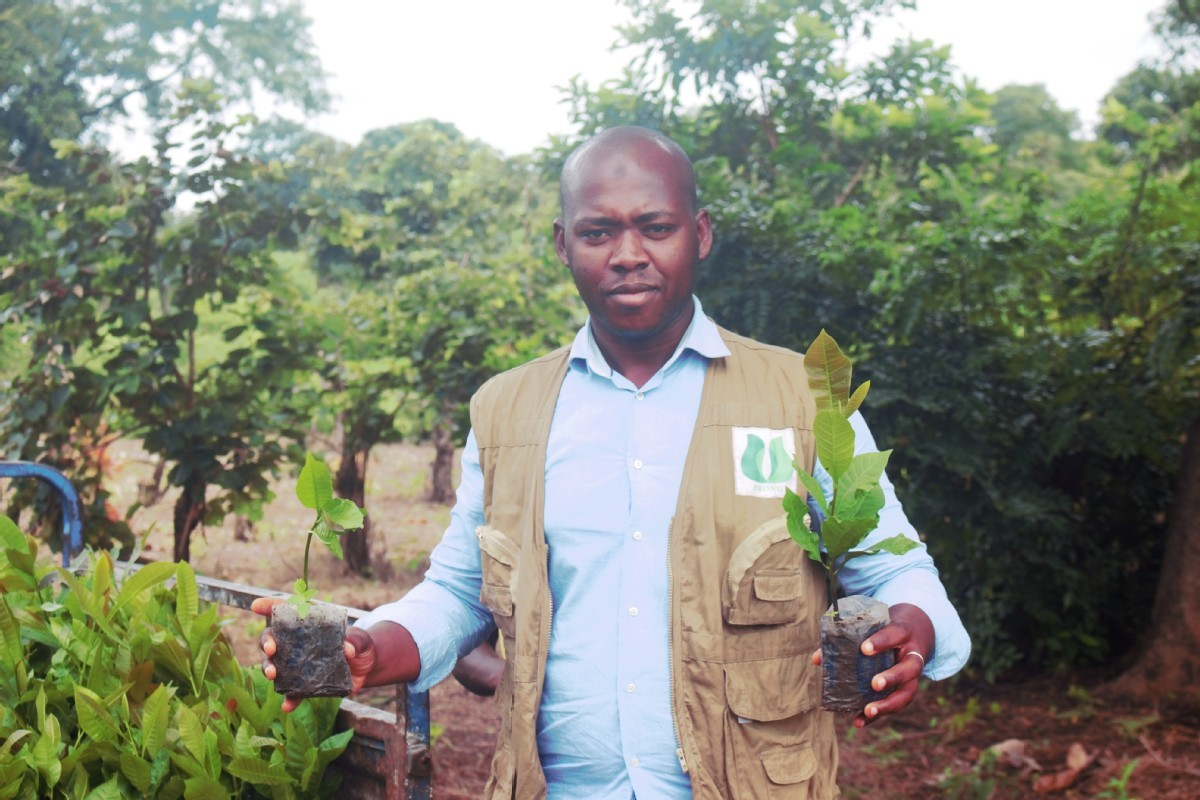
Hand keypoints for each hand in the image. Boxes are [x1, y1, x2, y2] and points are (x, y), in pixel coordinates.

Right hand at [250, 596, 378, 712]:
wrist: (367, 669)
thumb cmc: (361, 646)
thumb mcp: (363, 640)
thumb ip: (357, 640)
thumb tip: (347, 649)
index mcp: (309, 623)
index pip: (287, 611)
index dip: (270, 606)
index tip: (256, 605)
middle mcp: (297, 641)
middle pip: (273, 637)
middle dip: (267, 641)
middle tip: (271, 649)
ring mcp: (297, 662)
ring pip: (274, 663)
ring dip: (269, 668)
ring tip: (272, 674)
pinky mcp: (303, 683)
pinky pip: (291, 692)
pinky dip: (289, 699)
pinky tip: (288, 706)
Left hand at [810, 602, 934, 727]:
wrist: (915, 632)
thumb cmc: (885, 628)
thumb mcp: (873, 627)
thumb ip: (847, 639)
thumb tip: (817, 660)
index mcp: (903, 633)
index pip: (895, 634)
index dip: (881, 642)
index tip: (865, 649)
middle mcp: (912, 655)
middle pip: (910, 668)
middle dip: (893, 677)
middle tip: (875, 684)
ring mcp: (913, 676)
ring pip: (908, 692)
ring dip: (888, 704)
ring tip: (868, 711)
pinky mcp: (907, 689)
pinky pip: (896, 705)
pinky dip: (878, 715)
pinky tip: (859, 721)